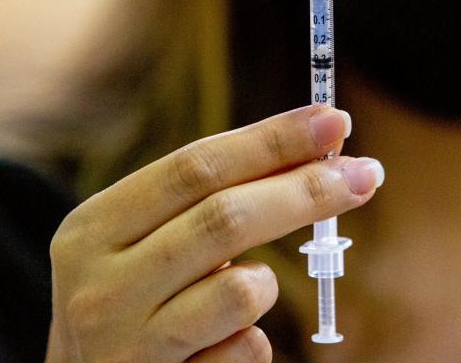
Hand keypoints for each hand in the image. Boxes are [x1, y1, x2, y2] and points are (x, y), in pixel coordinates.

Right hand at [45, 105, 382, 361]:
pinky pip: (245, 350)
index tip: (332, 121)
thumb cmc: (131, 299)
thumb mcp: (142, 241)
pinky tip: (228, 341)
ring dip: (267, 281)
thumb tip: (312, 149)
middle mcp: (99, 282)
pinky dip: (255, 338)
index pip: (196, 167)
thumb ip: (205, 201)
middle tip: (365, 173)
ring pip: (239, 291)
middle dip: (305, 190)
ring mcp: (126, 342)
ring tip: (254, 286)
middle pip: (223, 218)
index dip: (271, 141)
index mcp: (95, 226)